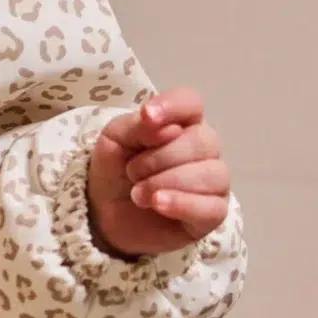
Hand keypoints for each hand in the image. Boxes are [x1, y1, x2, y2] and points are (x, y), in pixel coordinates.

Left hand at [86, 87, 231, 259]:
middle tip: (132, 173)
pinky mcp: (212, 214)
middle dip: (158, 159)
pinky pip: (212, 207)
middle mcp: (204, 149)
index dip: (172, 107)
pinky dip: (182, 203)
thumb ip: (137, 127)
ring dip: (166, 182)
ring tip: (138, 194)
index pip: (191, 103)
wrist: (105, 215)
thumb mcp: (114, 139)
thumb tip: (169, 129)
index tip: (147, 117)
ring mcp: (213, 182)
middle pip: (201, 141)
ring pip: (212, 174)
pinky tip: (158, 204)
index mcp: (182, 123)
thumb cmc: (115, 170)